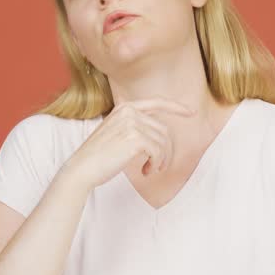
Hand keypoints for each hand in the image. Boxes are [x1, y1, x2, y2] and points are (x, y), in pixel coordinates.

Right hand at [60, 98, 195, 190]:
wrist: (82, 168)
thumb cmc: (98, 156)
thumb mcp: (115, 133)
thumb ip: (134, 127)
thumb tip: (160, 133)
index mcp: (124, 108)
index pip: (155, 102)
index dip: (175, 107)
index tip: (191, 112)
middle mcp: (128, 112)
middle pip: (163, 130)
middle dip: (165, 150)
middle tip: (158, 166)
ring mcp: (132, 124)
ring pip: (163, 142)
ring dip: (160, 160)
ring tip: (150, 170)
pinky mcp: (135, 139)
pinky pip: (159, 152)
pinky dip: (156, 164)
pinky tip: (145, 171)